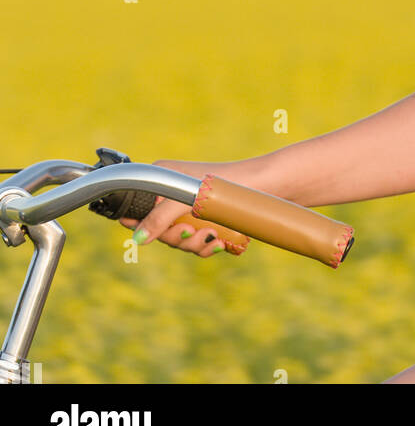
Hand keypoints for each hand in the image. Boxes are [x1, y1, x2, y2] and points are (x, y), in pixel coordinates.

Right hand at [117, 157, 257, 257]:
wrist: (268, 184)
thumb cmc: (228, 182)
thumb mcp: (189, 198)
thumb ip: (161, 216)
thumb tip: (138, 239)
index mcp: (162, 179)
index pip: (136, 207)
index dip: (141, 225)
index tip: (157, 234)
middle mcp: (172, 193)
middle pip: (159, 229)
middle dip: (177, 238)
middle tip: (193, 232)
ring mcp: (189, 207)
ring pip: (179, 238)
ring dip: (194, 244)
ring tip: (214, 238)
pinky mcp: (205, 219)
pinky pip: (196, 241)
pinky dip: (206, 246)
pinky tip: (220, 244)